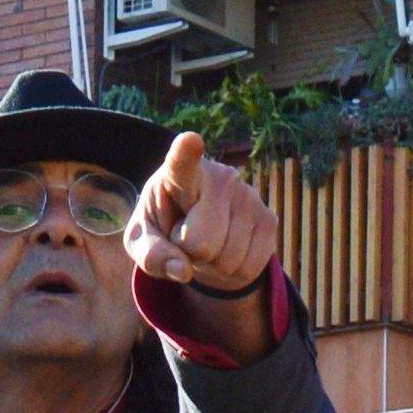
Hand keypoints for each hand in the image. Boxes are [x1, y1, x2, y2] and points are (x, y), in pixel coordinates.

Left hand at [122, 131, 277, 360]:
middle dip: (190, 253)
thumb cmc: (164, 227)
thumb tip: (182, 270)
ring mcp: (249, 196)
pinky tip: (227, 249)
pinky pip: (248, 268)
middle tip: (187, 235)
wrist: (199, 229)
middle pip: (201, 243)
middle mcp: (220, 177)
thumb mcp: (143, 240)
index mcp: (179, 174)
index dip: (186, 153)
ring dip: (212, 264)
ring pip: (227, 260)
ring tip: (207, 240)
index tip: (190, 140)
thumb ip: (151, 254)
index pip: (182, 163)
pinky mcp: (269, 219)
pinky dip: (233, 272)